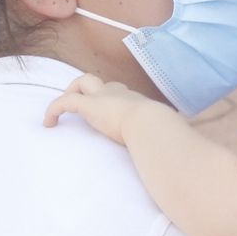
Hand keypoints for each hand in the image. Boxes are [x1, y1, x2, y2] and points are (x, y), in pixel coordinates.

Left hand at [43, 74, 166, 141]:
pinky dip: (52, 110)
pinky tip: (47, 124)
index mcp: (135, 101)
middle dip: (87, 89)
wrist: (152, 125)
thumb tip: (189, 153)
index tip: (110, 112)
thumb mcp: (168, 136)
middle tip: (80, 105)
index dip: (112, 99)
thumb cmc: (162, 133)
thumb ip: (173, 141)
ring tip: (60, 114)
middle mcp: (119, 93)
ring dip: (71, 93)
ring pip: (82, 83)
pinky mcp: (89, 105)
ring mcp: (103, 97)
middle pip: (99, 81)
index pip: (120, 92)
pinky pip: (64, 102)